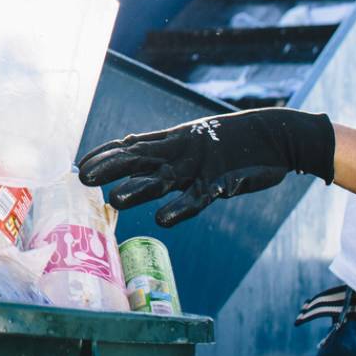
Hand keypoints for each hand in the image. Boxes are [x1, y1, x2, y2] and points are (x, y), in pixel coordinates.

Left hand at [78, 108, 336, 226]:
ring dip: (139, 190)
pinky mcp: (218, 183)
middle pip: (138, 160)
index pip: (131, 147)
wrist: (274, 136)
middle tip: (83, 178)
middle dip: (111, 167)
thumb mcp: (195, 144)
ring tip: (115, 200)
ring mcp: (198, 167)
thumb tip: (139, 157)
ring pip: (162, 180)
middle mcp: (179, 152)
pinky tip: (162, 219)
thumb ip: (168, 152)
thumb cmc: (231, 144)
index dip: (106, 155)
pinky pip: (196, 199)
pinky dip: (180, 208)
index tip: (81, 164)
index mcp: (172, 143)